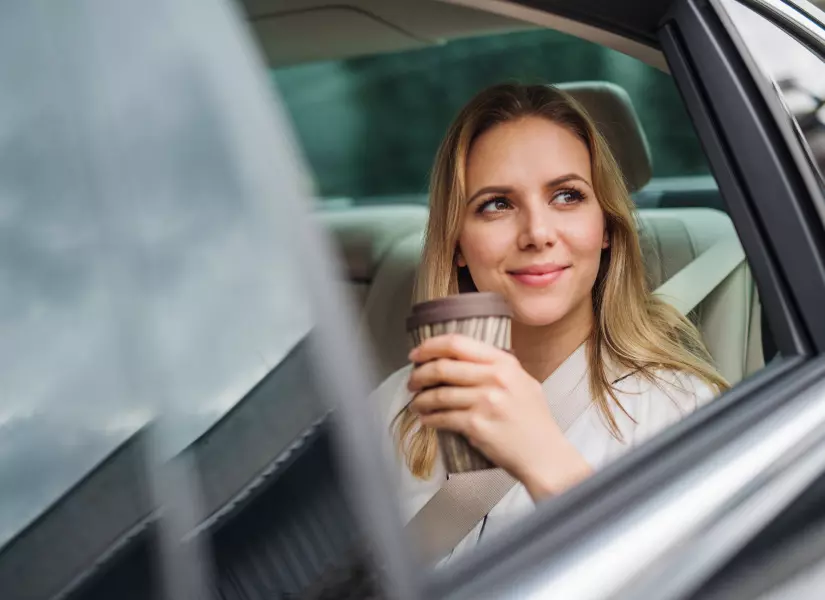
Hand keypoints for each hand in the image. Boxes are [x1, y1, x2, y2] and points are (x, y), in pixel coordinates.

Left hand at [407, 334, 592, 499]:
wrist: (545, 455)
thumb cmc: (534, 421)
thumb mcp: (523, 382)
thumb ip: (497, 367)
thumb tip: (463, 359)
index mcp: (504, 363)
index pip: (457, 343)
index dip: (430, 347)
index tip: (416, 355)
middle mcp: (494, 378)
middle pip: (443, 367)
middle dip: (419, 374)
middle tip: (411, 382)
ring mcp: (485, 402)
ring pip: (439, 394)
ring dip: (421, 400)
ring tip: (416, 404)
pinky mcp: (476, 426)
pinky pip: (443, 418)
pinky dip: (429, 419)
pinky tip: (426, 420)